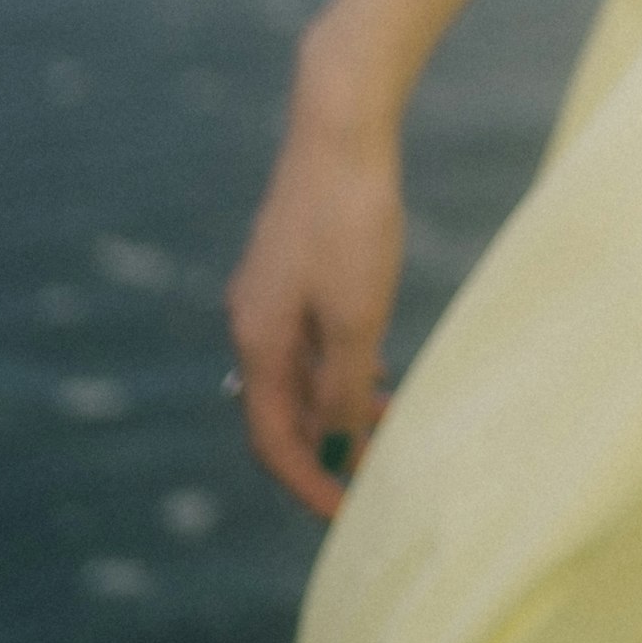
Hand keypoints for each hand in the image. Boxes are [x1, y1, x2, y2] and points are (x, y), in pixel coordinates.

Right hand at [224, 94, 405, 518]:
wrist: (341, 124)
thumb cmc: (351, 218)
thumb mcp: (357, 316)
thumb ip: (343, 389)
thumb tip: (337, 452)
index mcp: (258, 342)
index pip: (273, 440)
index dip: (309, 484)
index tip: (350, 518)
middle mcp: (252, 324)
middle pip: (281, 414)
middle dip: (326, 454)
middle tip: (377, 482)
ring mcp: (269, 295)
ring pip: (298, 377)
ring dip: (337, 412)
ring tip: (390, 431)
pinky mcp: (292, 269)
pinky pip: (310, 343)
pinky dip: (339, 371)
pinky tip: (377, 375)